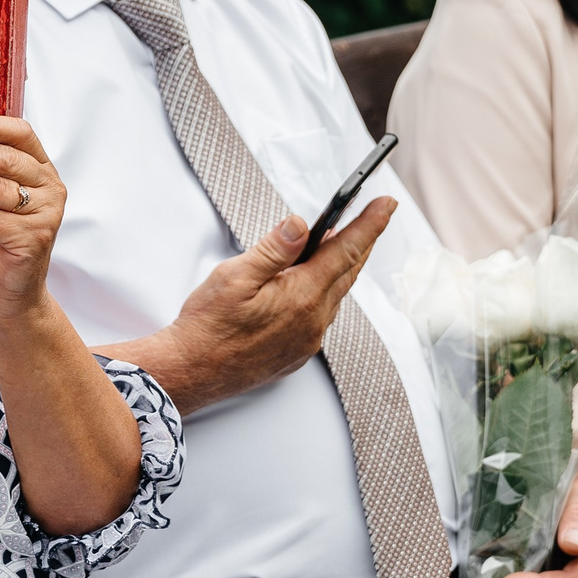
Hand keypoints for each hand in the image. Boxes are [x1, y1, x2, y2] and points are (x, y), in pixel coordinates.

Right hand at [102, 199, 396, 414]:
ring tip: (335, 244)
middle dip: (361, 241)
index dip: (370, 224)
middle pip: (347, 271)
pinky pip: (321, 316)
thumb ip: (273, 249)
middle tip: (371, 216)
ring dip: (339, 267)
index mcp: (302, 296)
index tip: (387, 204)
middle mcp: (313, 321)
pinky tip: (309, 284)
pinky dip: (323, 293)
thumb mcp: (235, 276)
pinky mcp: (297, 353)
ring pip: (335, 295)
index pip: (347, 251)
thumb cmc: (207, 327)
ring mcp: (308, 340)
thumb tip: (300, 225)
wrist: (191, 374)